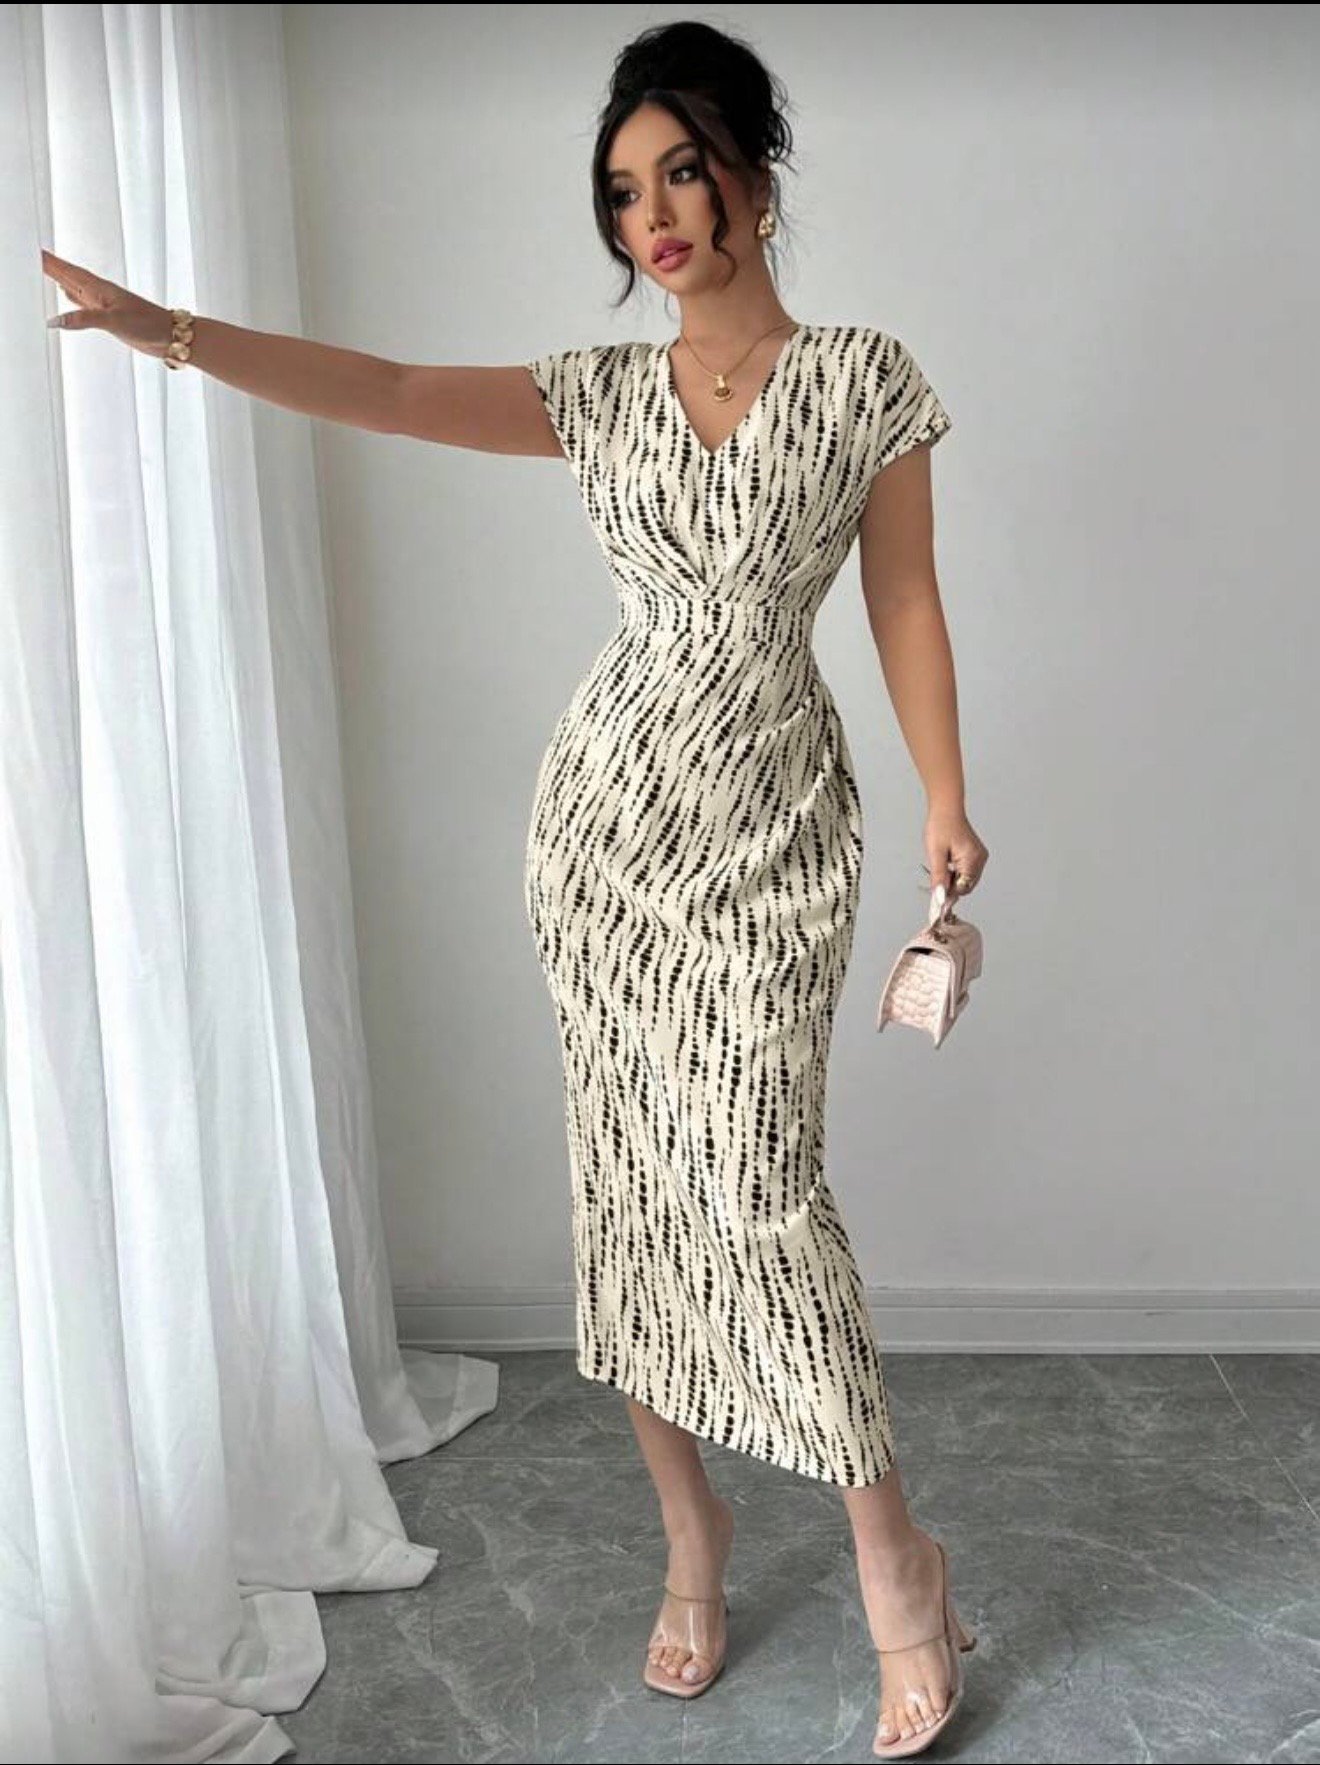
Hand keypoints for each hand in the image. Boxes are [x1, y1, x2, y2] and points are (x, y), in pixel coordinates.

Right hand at [41, 248, 172, 359]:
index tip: (35, 252)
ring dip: (59, 279)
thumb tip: (56, 321)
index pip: (68, 272)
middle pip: (69, 276)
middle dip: (51, 267)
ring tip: (45, 270)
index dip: (51, 263)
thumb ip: (85, 319)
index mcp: (99, 289)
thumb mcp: (114, 321)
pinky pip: (84, 304)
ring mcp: (104, 305)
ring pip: (75, 288)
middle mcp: (99, 294)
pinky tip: (67, 295)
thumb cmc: (148, 325)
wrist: (170, 336)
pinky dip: (72, 298)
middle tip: (34, 256)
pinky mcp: (109, 317)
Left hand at [922, 805, 988, 898]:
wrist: (946, 809)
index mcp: (972, 859)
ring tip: (940, 866)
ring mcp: (979, 857)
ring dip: (952, 879)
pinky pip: (966, 871)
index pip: (963, 888)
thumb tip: (939, 896)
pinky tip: (946, 864)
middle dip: (950, 886)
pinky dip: (955, 873)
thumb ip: (939, 877)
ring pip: (965, 880)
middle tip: (934, 881)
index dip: (948, 894)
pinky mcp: (976, 855)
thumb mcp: (935, 854)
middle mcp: (980, 859)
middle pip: (965, 885)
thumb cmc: (941, 825)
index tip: (936, 897)